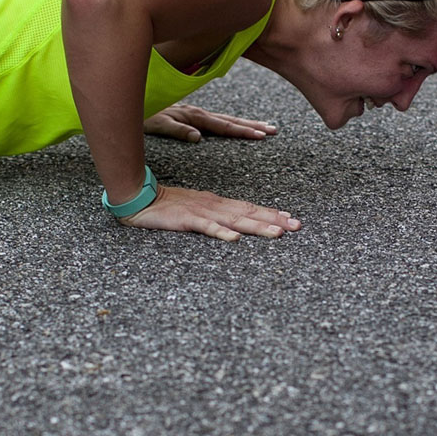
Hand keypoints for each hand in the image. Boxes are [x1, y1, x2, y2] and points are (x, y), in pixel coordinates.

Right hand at [119, 184, 301, 240]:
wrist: (140, 198)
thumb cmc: (168, 207)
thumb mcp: (198, 210)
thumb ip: (217, 216)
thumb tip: (237, 225)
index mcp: (218, 204)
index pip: (250, 208)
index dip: (272, 213)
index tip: (292, 219)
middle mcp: (215, 206)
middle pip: (249, 213)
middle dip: (275, 219)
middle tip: (297, 226)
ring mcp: (202, 212)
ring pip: (235, 220)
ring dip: (257, 226)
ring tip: (277, 233)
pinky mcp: (186, 220)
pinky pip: (206, 227)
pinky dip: (221, 232)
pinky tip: (234, 239)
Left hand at [143, 103, 276, 142]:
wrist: (129, 99)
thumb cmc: (141, 114)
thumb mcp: (156, 123)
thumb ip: (176, 129)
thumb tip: (199, 138)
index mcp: (193, 115)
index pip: (223, 125)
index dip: (243, 131)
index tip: (261, 135)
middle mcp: (197, 113)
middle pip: (230, 120)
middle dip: (252, 125)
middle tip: (273, 130)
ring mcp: (196, 113)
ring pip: (226, 118)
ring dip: (245, 123)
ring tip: (264, 127)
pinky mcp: (191, 114)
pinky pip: (217, 119)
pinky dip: (231, 122)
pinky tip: (239, 126)